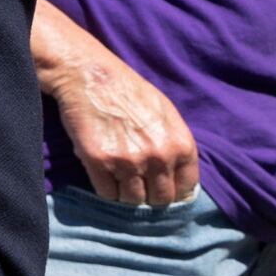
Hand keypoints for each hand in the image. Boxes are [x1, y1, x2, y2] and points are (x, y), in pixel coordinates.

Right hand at [46, 45, 200, 206]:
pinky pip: (107, 193)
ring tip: (117, 175)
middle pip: (159, 200)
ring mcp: (128, 161)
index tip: (160, 187)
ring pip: (133, 200)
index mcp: (180, 145)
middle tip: (136, 182)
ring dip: (125, 192)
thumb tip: (178, 180)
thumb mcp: (166, 114)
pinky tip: (102, 171)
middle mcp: (158, 157)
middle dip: (149, 194)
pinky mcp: (99, 162)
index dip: (172, 191)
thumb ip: (176, 147)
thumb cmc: (129, 91)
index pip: (185, 189)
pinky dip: (105, 188)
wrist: (90, 75)